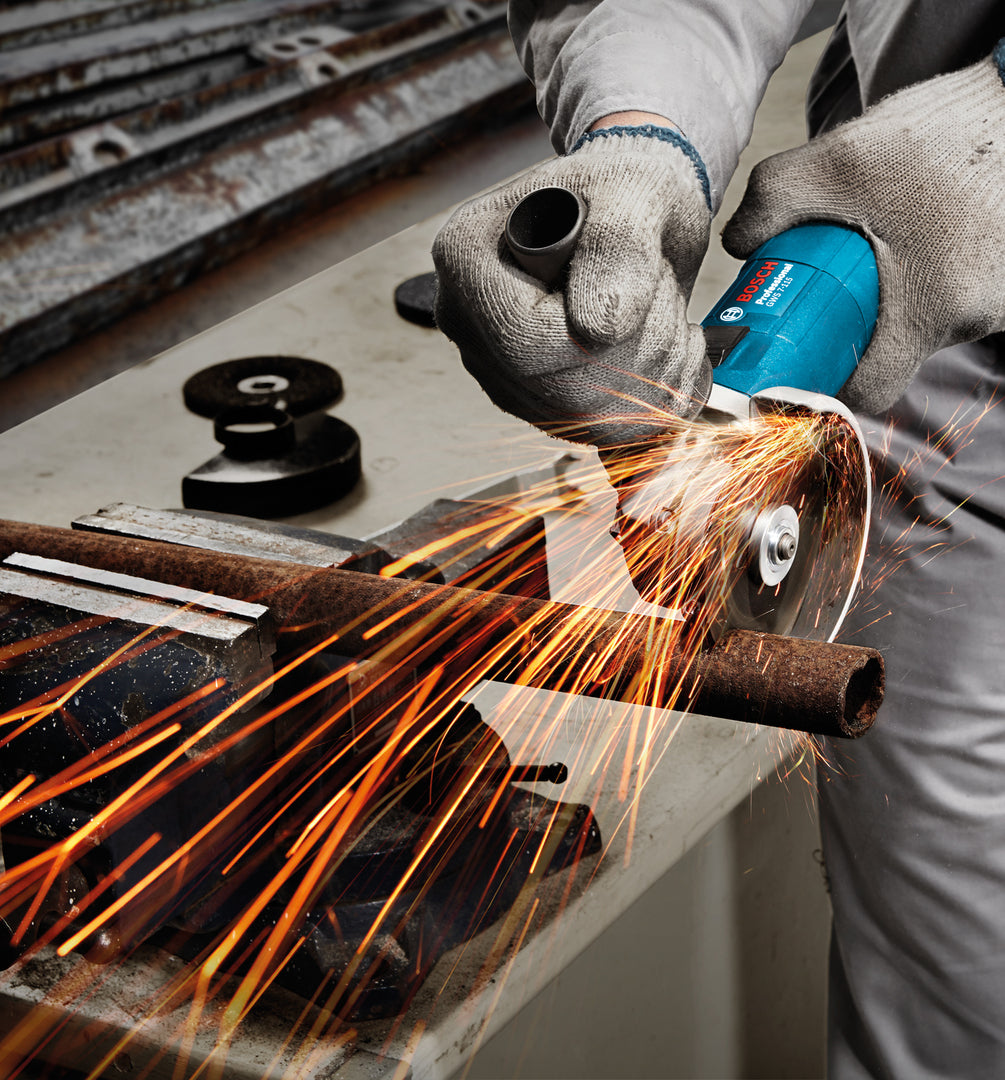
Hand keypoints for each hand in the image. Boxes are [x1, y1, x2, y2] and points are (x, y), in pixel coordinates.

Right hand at [432, 124, 712, 446]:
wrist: (638, 212)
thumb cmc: (627, 187)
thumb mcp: (634, 191)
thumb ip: (617, 247)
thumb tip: (598, 330)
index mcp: (467, 257)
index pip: (525, 338)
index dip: (603, 333)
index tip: (648, 282)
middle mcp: (469, 321)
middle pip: (556, 389)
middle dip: (640, 351)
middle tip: (664, 292)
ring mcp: (500, 368)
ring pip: (586, 419)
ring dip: (655, 372)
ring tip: (665, 311)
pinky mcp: (539, 401)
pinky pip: (604, 432)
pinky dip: (659, 396)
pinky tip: (669, 347)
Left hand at [723, 42, 1004, 414]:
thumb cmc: (941, 133)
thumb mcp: (836, 159)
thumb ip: (770, 202)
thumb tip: (738, 246)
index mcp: (932, 310)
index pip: (870, 390)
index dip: (830, 380)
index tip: (806, 352)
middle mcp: (976, 318)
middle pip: (894, 352)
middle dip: (857, 323)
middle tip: (834, 282)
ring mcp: (1002, 301)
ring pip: (927, 322)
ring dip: (896, 293)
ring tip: (885, 240)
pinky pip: (958, 294)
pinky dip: (930, 272)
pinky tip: (920, 231)